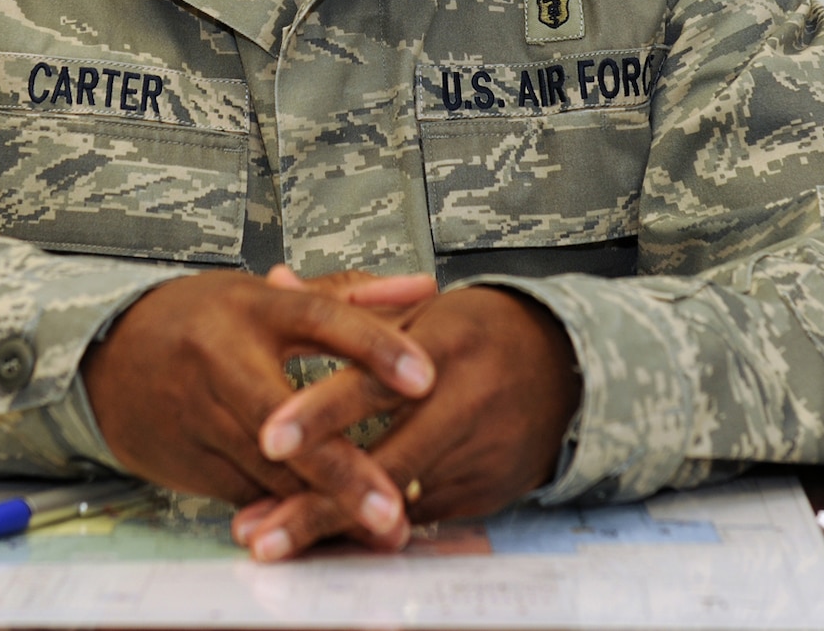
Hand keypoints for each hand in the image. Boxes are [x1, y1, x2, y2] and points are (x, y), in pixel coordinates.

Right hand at [80, 270, 435, 534]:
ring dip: (326, 508)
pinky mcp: (191, 463)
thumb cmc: (201, 321)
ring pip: (270, 473)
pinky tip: (334, 533)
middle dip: (342, 470)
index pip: (321, 320)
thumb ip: (350, 296)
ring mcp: (201, 417)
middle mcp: (222, 361)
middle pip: (288, 420)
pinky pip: (251, 495)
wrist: (107, 357)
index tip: (425, 378)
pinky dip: (292, 516)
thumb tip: (423, 287)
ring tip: (385, 530)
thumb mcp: (269, 297)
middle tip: (394, 505)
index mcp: (252, 308)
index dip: (375, 347)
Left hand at [231, 286, 579, 561]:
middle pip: (383, 464)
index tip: (267, 438)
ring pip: (397, 502)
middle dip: (317, 503)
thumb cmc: (480, 332)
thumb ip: (343, 308)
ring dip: (331, 524)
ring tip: (271, 540)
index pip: (372, 383)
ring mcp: (479, 454)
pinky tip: (323, 538)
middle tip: (257, 532)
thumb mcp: (418, 308)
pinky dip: (371, 527)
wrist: (567, 365)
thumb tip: (274, 282)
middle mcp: (465, 404)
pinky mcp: (487, 490)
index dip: (320, 414)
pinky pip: (418, 515)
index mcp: (444, 346)